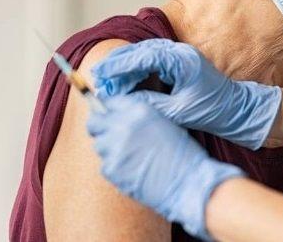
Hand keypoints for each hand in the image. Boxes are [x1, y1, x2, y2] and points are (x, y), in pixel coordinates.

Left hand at [87, 95, 243, 240]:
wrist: (188, 181)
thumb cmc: (182, 154)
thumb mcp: (163, 123)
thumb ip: (139, 118)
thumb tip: (118, 118)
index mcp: (139, 110)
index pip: (110, 102)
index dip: (109, 111)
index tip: (109, 118)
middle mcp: (123, 125)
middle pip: (94, 123)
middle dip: (100, 128)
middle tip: (111, 137)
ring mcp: (114, 147)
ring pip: (99, 145)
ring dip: (109, 150)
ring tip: (130, 157)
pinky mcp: (111, 169)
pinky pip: (105, 165)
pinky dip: (116, 168)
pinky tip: (133, 170)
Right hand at [91, 39, 281, 149]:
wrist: (238, 110)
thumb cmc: (213, 111)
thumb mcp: (178, 112)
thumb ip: (151, 104)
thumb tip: (123, 102)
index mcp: (182, 61)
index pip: (143, 57)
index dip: (119, 66)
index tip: (101, 76)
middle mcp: (181, 53)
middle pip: (141, 51)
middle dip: (118, 65)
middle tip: (98, 79)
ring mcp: (182, 56)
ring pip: (146, 54)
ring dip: (126, 66)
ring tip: (107, 81)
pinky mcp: (181, 63)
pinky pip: (153, 60)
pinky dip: (137, 69)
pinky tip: (126, 81)